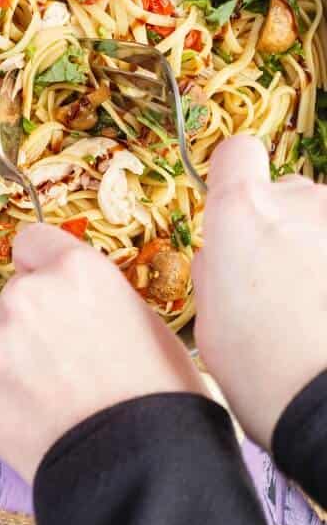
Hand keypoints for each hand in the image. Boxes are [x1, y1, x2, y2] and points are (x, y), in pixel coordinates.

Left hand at [0, 224, 205, 482]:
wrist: (143, 472)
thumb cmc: (163, 396)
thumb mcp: (147, 322)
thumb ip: (98, 298)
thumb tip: (80, 302)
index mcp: (75, 270)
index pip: (32, 241)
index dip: (45, 266)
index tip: (55, 288)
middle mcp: (27, 298)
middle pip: (18, 296)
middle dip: (36, 321)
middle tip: (72, 360)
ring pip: (1, 346)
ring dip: (20, 365)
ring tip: (64, 402)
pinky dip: (11, 408)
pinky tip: (47, 428)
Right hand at [193, 134, 326, 449]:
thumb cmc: (265, 373)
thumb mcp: (209, 318)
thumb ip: (214, 267)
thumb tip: (222, 254)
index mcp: (242, 212)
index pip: (238, 152)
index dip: (234, 173)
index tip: (234, 199)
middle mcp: (301, 202)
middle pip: (288, 192)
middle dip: (283, 225)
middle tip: (279, 280)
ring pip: (325, 222)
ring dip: (318, 249)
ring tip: (316, 306)